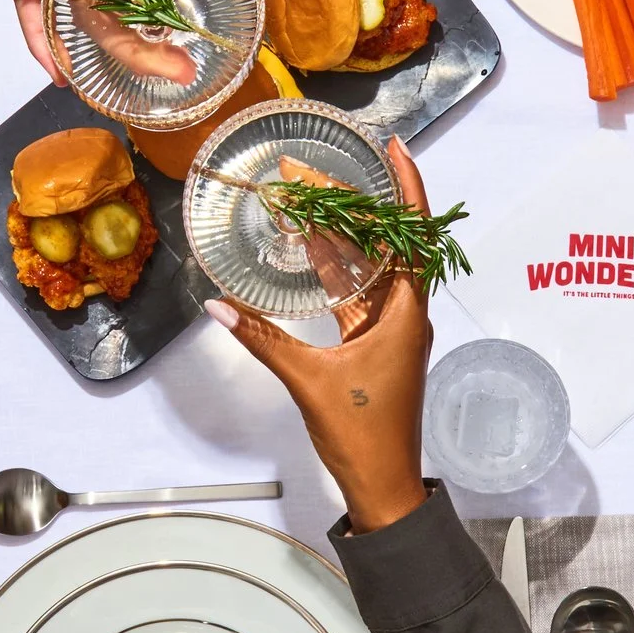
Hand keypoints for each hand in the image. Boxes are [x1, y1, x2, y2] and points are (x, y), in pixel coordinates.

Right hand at [206, 137, 434, 531]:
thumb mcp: (309, 382)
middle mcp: (405, 313)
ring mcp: (390, 329)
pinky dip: (334, 270)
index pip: (414, 234)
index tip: (395, 147)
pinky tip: (307, 248)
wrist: (383, 485)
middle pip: (385, 243)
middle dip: (351, 204)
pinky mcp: (374, 345)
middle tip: (313, 172)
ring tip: (304, 197)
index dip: (407, 186)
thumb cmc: (362, 434)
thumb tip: (219, 305)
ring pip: (368, 267)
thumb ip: (262, 339)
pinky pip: (356, 294)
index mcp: (405, 313)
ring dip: (339, 235)